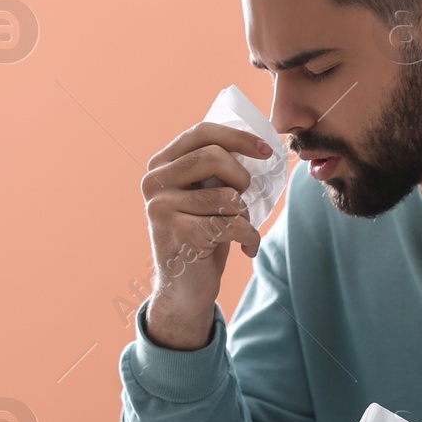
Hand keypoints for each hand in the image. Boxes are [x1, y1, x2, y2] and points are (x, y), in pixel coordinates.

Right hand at [140, 122, 272, 349]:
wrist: (184, 289)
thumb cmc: (203, 236)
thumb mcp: (205, 195)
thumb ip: (216, 168)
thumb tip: (261, 145)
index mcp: (160, 165)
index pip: (201, 132)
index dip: (239, 137)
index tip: (267, 150)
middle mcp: (154, 183)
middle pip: (214, 156)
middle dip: (242, 178)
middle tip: (245, 198)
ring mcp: (162, 208)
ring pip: (228, 195)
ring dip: (246, 216)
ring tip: (238, 230)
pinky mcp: (180, 234)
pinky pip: (233, 224)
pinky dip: (250, 238)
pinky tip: (246, 249)